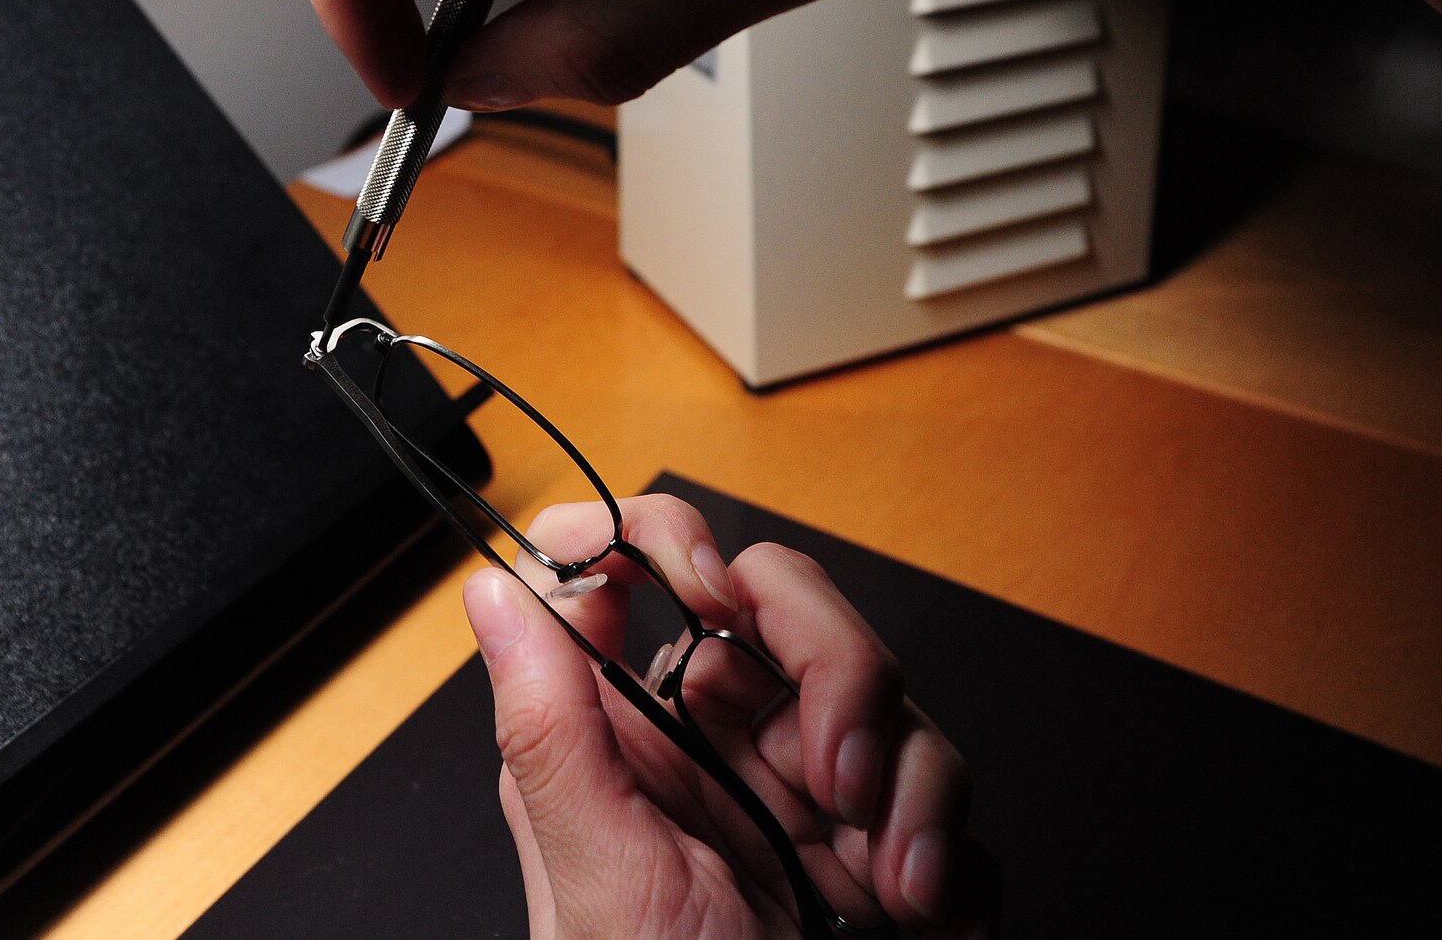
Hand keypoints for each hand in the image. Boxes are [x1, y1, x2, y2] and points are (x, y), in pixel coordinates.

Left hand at [460, 494, 996, 938]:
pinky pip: (944, 790)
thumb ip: (550, 729)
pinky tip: (922, 917)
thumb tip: (491, 586)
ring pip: (886, 690)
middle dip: (837, 672)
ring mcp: (807, 790)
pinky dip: (950, 850)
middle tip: (834, 771)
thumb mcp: (599, 885)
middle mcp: (717, 744)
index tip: (699, 582)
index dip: (668, 539)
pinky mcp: (883, 842)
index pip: (638, 569)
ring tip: (889, 883)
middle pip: (789, 606)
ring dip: (909, 780)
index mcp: (628, 736)